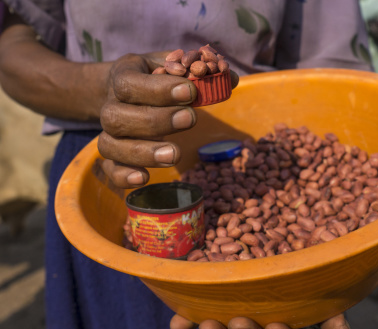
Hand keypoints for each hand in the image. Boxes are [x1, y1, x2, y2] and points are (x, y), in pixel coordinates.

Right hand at [97, 51, 238, 188]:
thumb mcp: (172, 64)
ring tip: (174, 154)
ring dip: (143, 152)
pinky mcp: (113, 155)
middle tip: (189, 119)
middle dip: (155, 121)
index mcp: (124, 75)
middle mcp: (110, 104)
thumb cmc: (155, 76)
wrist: (125, 88)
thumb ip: (197, 70)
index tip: (190, 91)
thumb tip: (231, 78)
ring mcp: (110, 132)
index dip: (158, 90)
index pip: (129, 83)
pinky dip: (123, 176)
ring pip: (110, 145)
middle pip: (115, 117)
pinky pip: (109, 169)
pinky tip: (144, 178)